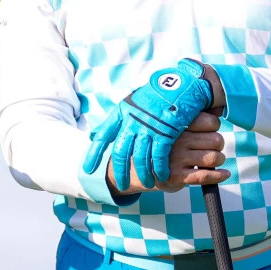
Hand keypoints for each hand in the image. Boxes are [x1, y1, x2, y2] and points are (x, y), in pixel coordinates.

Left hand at [81, 58, 213, 191]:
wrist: (183, 84)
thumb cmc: (156, 95)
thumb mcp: (131, 103)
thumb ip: (114, 121)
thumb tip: (93, 135)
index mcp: (122, 113)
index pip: (103, 136)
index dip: (94, 153)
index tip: (86, 169)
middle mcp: (133, 120)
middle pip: (121, 152)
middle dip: (120, 171)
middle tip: (120, 186)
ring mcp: (149, 126)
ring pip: (141, 157)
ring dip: (143, 174)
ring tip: (146, 184)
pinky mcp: (166, 131)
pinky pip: (159, 156)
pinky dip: (160, 168)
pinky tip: (161, 176)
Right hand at [105, 112, 229, 192]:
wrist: (137, 167)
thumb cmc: (162, 141)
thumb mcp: (170, 122)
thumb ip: (195, 111)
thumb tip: (220, 104)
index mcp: (174, 123)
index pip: (210, 121)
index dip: (214, 125)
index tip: (209, 129)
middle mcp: (175, 140)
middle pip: (216, 140)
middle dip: (218, 144)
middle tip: (211, 145)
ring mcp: (175, 159)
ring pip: (214, 157)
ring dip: (219, 159)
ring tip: (214, 158)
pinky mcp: (176, 177)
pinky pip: (206, 176)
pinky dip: (219, 175)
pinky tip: (224, 173)